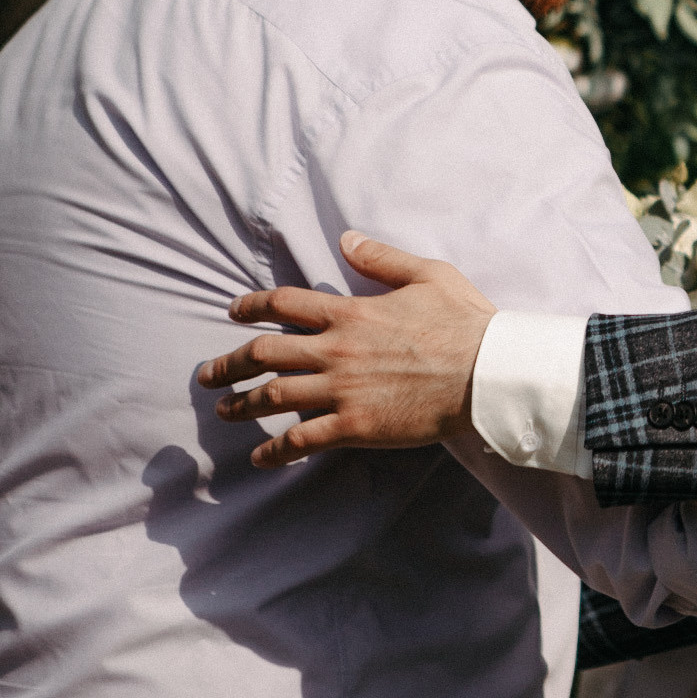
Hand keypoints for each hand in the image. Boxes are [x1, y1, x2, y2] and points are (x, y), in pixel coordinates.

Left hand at [194, 231, 495, 467]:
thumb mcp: (429, 274)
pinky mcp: (357, 425)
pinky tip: (261, 458)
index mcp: (351, 313)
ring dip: (242, 404)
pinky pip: (303, 439)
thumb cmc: (466, 323)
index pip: (284, 305)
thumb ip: (382, 258)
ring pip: (274, 397)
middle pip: (264, 354)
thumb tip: (346, 239)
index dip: (251, 306)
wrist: (488, 374)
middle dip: (228, 364)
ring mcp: (343, 390)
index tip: (234, 312)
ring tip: (224, 411)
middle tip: (208, 373)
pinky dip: (277, 450)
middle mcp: (337, 351)